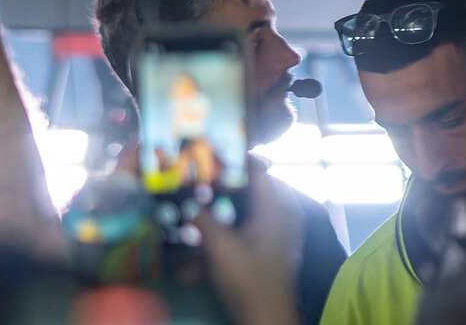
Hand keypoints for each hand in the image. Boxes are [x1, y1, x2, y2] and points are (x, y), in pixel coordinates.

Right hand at [195, 166, 302, 324]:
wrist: (265, 319)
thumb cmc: (248, 277)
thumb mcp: (220, 246)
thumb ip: (204, 220)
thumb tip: (190, 202)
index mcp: (276, 207)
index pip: (260, 171)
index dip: (237, 161)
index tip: (212, 156)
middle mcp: (280, 218)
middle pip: (248, 196)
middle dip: (218, 196)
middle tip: (193, 190)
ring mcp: (275, 239)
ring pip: (241, 223)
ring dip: (213, 229)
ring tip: (185, 229)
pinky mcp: (266, 258)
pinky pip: (241, 245)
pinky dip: (219, 252)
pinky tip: (189, 267)